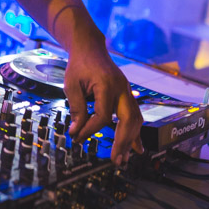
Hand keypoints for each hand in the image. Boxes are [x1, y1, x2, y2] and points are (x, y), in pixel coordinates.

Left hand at [64, 39, 144, 167]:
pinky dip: (135, 132)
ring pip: (136, 119)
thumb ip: (76, 108)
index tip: (77, 138)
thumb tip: (76, 131)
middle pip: (128, 120)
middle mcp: (122, 88)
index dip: (91, 130)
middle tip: (115, 160)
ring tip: (124, 158)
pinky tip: (136, 147)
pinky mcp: (127, 94)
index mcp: (107, 84)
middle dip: (123, 142)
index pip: (103, 115)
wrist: (90, 48)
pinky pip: (135, 115)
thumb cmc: (79, 65)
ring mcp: (127, 91)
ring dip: (131, 140)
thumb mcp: (72, 85)